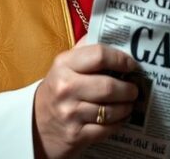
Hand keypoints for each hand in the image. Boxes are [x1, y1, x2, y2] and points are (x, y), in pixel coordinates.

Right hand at [33, 42, 139, 158]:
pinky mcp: (75, 135)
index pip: (100, 55)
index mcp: (64, 64)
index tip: (132, 65)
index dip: (121, 59)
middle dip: (129, 89)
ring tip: (129, 103)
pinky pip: (107, 128)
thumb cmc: (59, 88)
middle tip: (134, 89)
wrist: (35, 123)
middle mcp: (65, 87)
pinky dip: (119, 123)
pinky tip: (121, 117)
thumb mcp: (66, 64)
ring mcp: (69, 113)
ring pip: (111, 109)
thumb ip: (88, 48)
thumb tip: (117, 34)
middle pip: (109, 86)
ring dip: (126, 107)